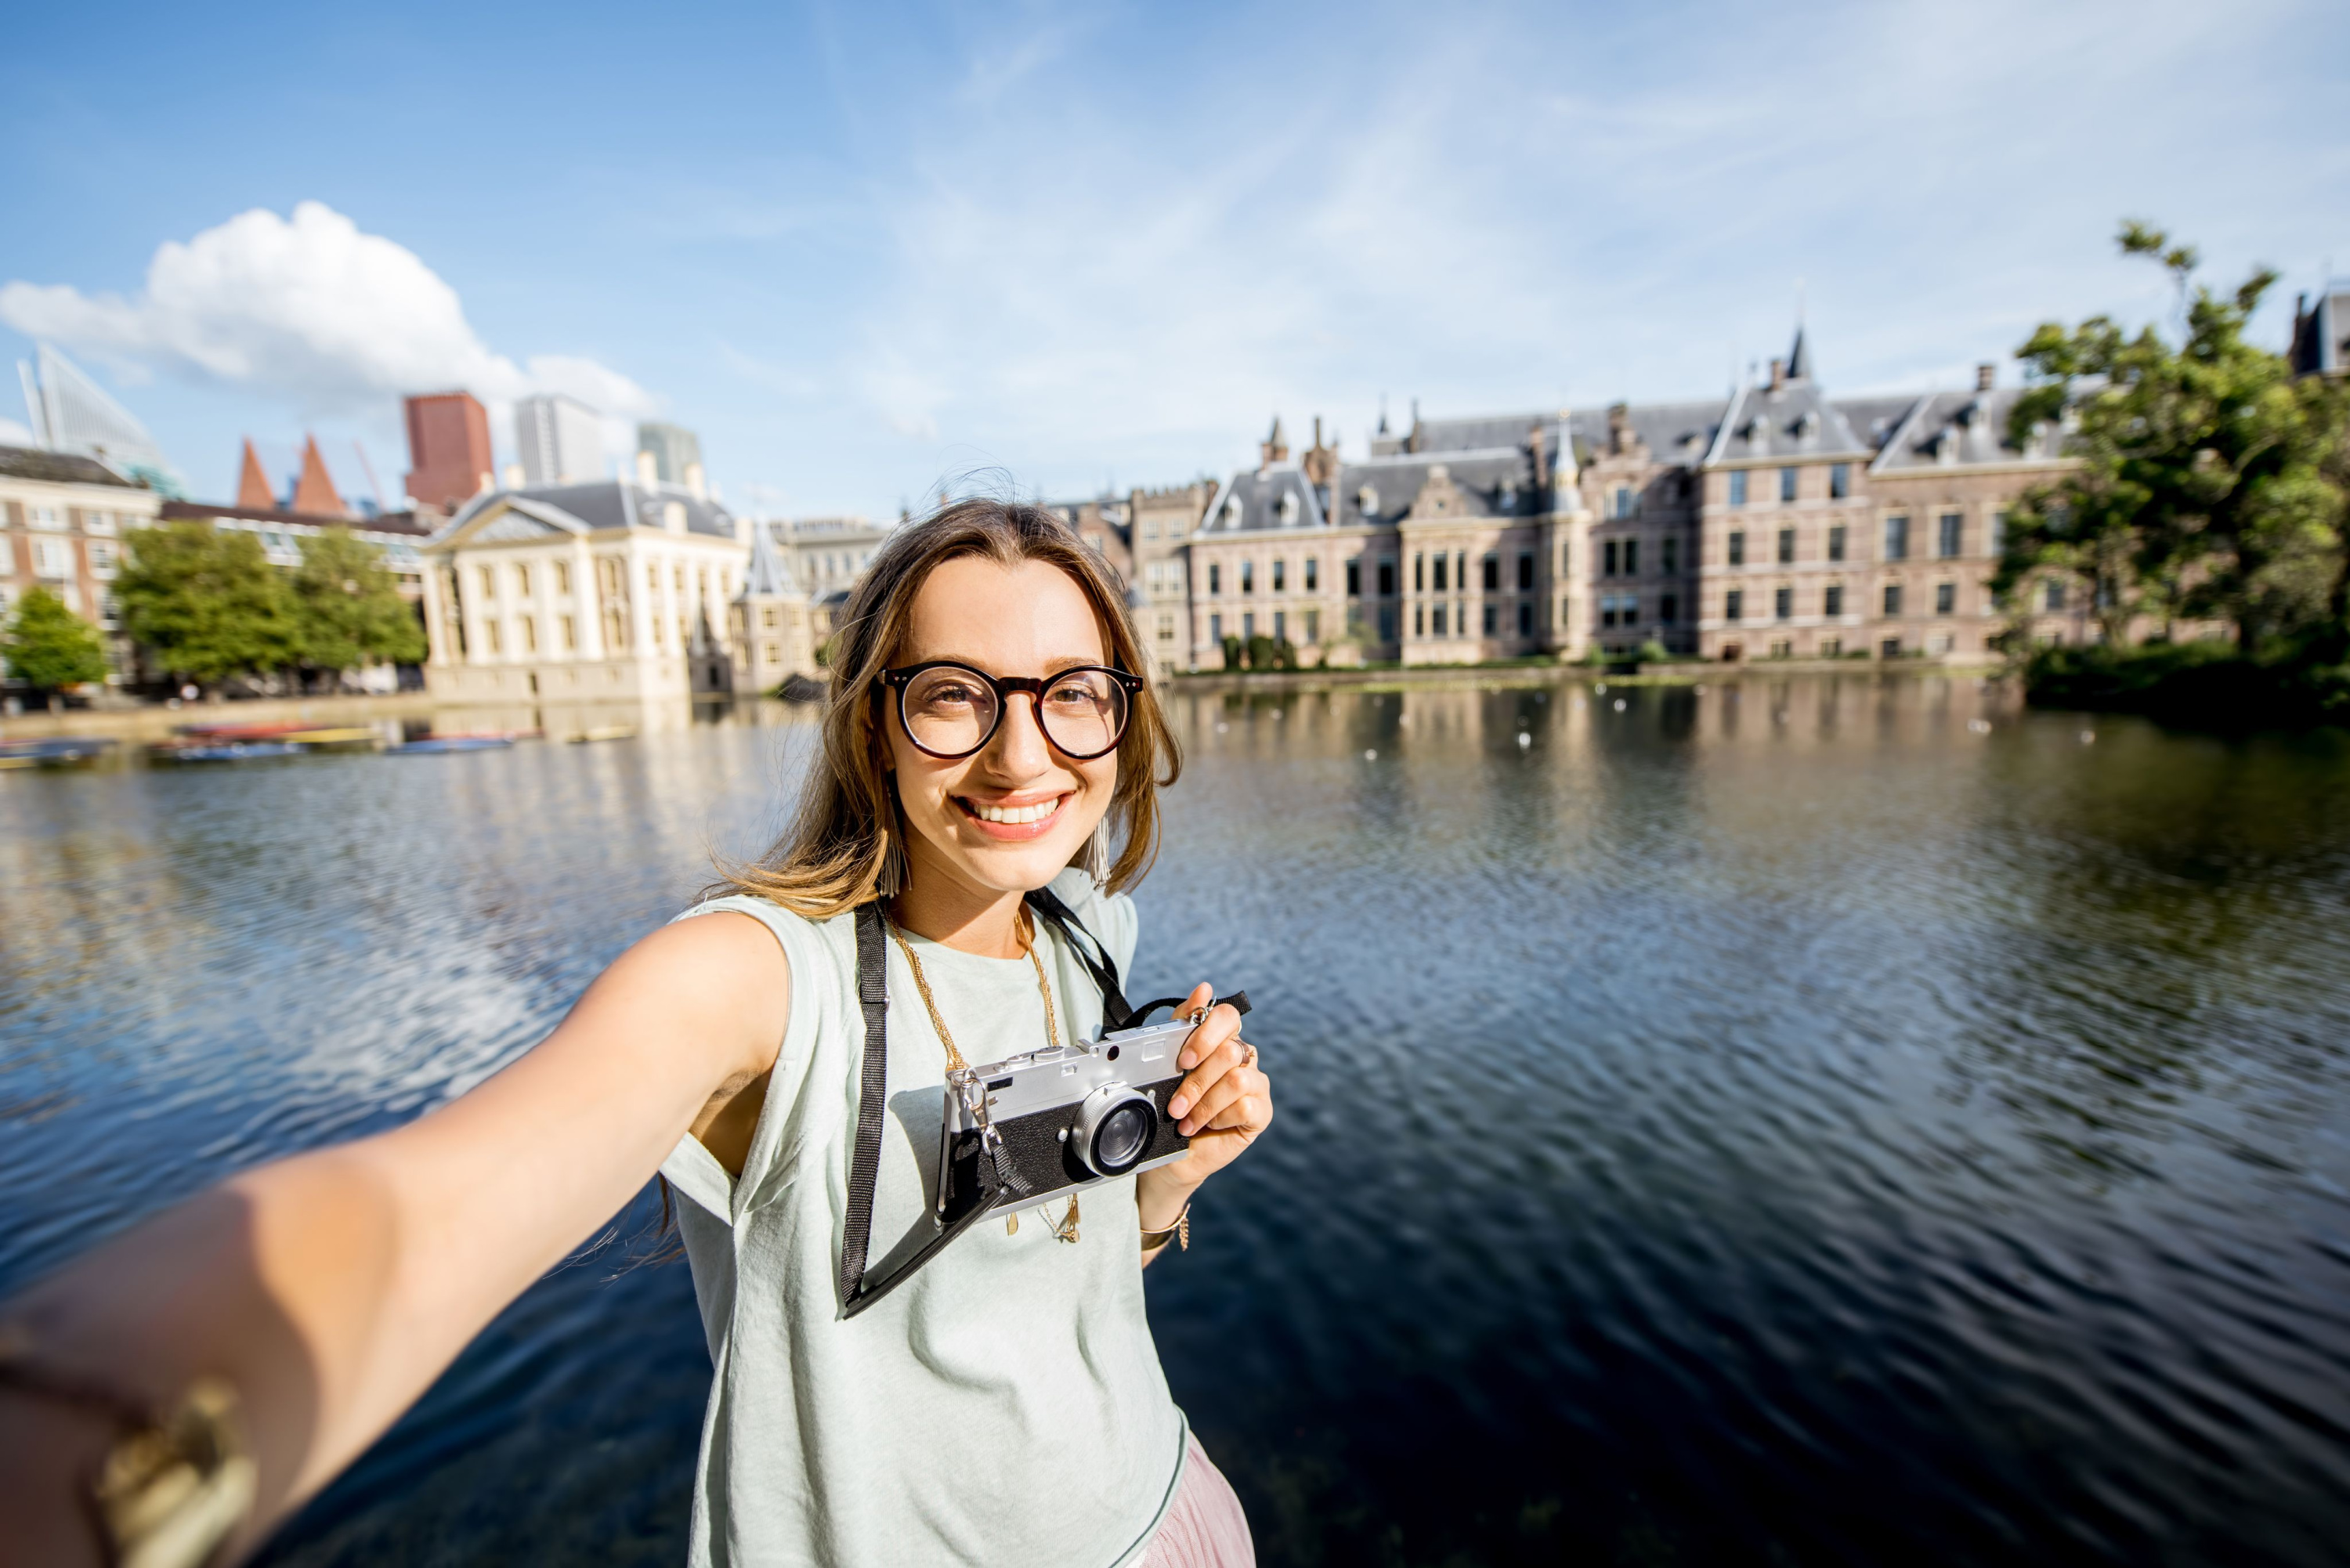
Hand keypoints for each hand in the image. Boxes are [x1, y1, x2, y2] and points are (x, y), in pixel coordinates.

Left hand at [1140, 984, 1271, 1223]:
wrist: (1170, 1152)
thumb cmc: (1170, 1105)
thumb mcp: (1167, 1063)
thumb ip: (1182, 1024)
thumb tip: (1204, 988)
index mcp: (1222, 1040)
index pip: (1227, 1017)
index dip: (1206, 1034)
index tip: (1184, 1059)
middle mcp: (1243, 1058)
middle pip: (1229, 1051)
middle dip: (1196, 1081)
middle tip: (1176, 1103)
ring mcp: (1256, 1085)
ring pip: (1237, 1079)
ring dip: (1204, 1103)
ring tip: (1185, 1120)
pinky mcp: (1261, 1112)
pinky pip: (1247, 1106)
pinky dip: (1220, 1118)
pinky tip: (1207, 1127)